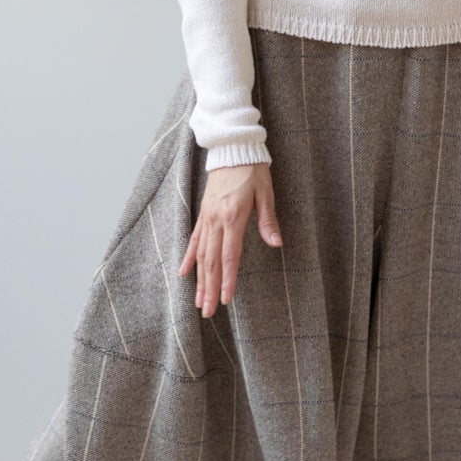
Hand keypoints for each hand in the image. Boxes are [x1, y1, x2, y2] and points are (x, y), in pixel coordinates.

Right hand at [178, 160, 283, 316]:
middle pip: (211, 261)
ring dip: (199, 280)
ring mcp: (207, 217)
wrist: (233, 148)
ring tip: (198, 302)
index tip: (226, 300)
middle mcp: (216, 220)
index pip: (229, 256)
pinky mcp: (203, 213)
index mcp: (233, 216)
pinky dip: (189, 258)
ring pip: (201, 255)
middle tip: (208, 312)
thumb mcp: (266, 193)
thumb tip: (276, 244)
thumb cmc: (253, 170)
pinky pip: (194, 239)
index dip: (227, 279)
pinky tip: (184, 274)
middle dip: (209, 289)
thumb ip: (268, 220)